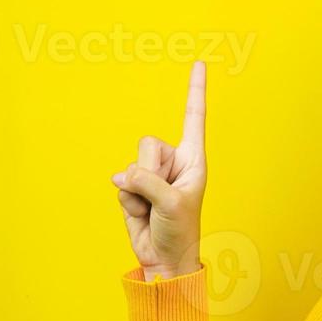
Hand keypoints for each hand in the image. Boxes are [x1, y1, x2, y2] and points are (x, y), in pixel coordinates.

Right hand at [111, 61, 207, 279]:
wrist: (164, 258)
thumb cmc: (180, 231)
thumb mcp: (171, 203)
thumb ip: (147, 181)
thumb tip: (123, 174)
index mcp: (193, 159)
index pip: (194, 117)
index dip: (195, 90)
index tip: (200, 62)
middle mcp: (173, 162)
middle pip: (149, 143)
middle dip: (150, 171)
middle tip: (161, 197)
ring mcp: (152, 174)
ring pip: (132, 164)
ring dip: (138, 190)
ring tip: (153, 208)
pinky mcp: (133, 187)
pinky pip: (121, 183)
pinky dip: (128, 201)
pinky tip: (141, 213)